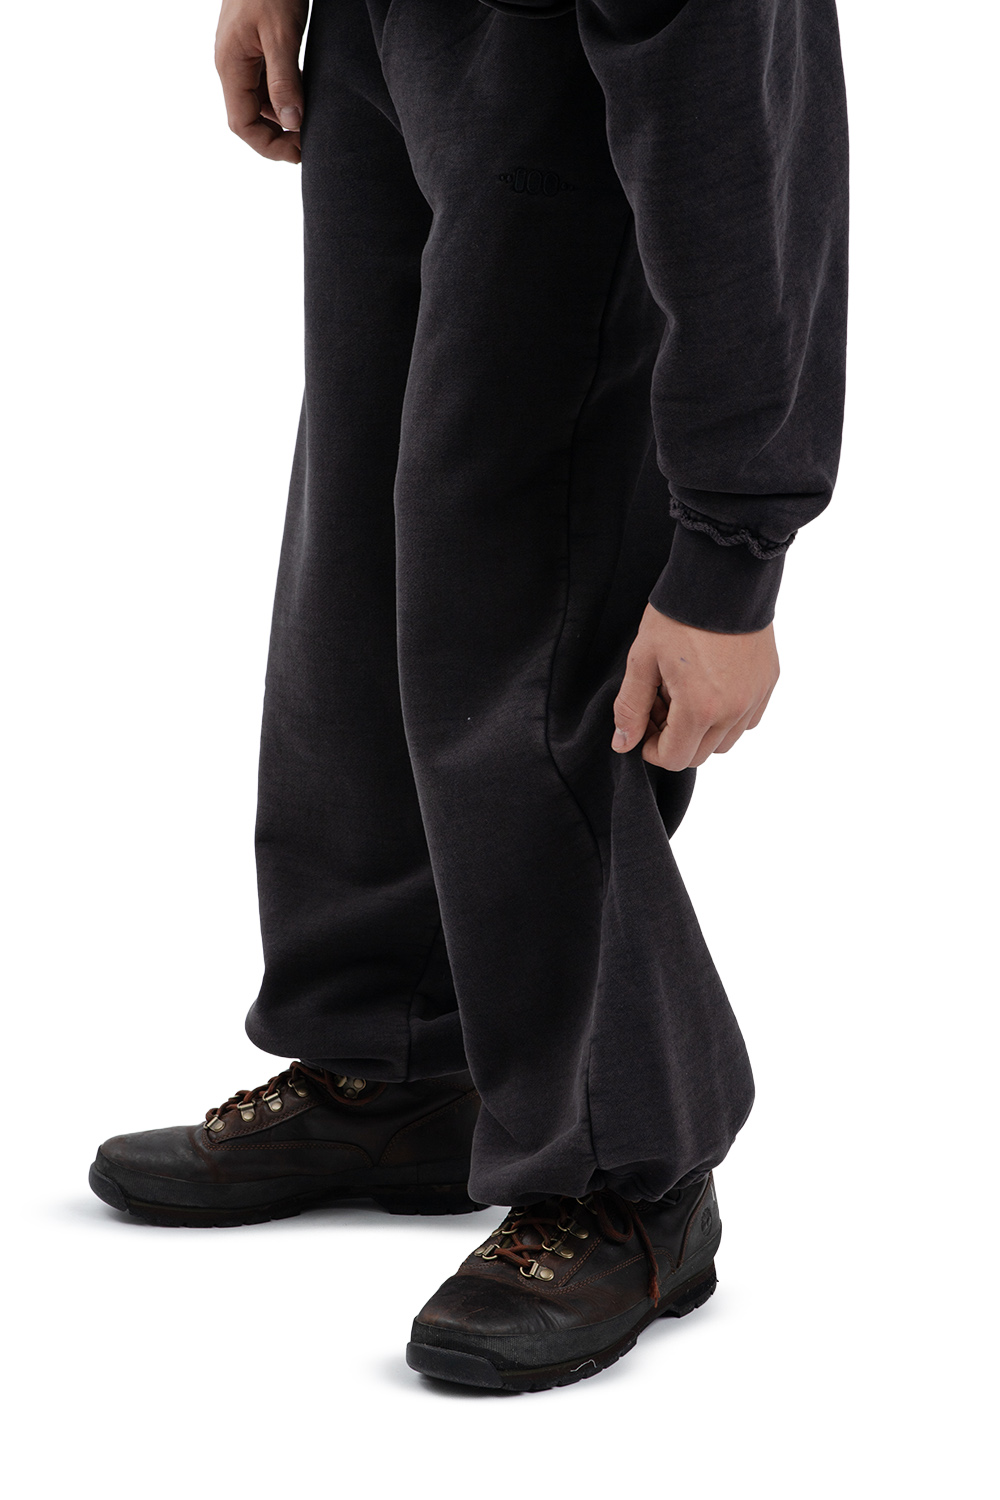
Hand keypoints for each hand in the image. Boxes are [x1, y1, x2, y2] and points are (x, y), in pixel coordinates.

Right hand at [215, 0, 308, 162]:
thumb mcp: (281, 33)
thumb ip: (285, 79)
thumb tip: (291, 122)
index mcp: (231, 66)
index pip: (242, 124)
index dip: (268, 146)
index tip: (298, 153)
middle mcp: (232, 65)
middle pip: (249, 117)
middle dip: (277, 136)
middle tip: (310, 142)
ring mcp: (241, 56)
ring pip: (259, 102)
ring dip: (282, 117)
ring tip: (311, 121)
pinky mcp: (254, 47)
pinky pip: (266, 83)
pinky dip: (284, 97)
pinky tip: (304, 96)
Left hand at [612, 606, 779, 770]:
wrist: (722, 576)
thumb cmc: (678, 615)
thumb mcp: (643, 659)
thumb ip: (631, 707)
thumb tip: (623, 743)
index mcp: (699, 708)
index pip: (675, 759)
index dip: (652, 749)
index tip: (644, 726)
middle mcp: (733, 711)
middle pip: (700, 755)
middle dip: (674, 739)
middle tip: (661, 704)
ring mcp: (755, 697)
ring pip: (725, 741)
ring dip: (701, 730)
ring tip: (685, 693)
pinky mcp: (768, 682)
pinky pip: (748, 720)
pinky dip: (728, 716)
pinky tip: (710, 687)